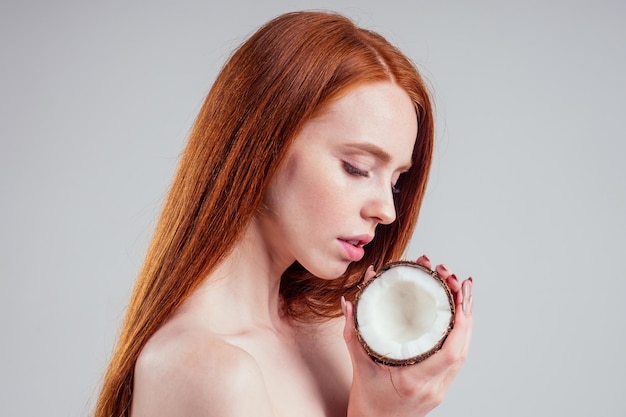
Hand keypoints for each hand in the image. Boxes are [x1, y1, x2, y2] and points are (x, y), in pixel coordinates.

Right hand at [342, 255, 472, 416]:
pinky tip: (459, 313)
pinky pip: (458, 356)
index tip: (456, 294)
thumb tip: (349, 303)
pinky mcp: (442, 385)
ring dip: (465, 318)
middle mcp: (434, 386)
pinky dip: (460, 332)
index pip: (450, 353)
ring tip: (460, 289)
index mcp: (414, 380)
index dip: (460, 321)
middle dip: (465, 309)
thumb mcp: (358, 366)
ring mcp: (441, 387)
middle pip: (462, 346)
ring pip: (464, 350)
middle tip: (457, 280)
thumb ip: (353, 332)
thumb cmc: (368, 401)